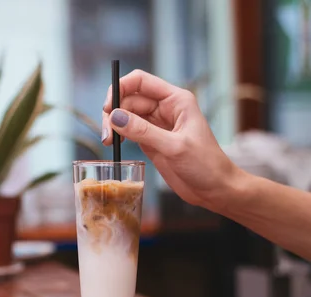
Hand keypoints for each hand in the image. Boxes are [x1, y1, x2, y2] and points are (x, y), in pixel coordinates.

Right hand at [101, 69, 241, 211]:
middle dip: (113, 112)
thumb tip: (114, 117)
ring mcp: (157, 125)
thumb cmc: (206, 165)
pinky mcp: (150, 141)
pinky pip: (129, 131)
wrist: (216, 189)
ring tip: (108, 142)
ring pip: (126, 115)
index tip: (108, 107)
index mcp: (176, 100)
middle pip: (129, 99)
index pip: (140, 81)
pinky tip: (115, 144)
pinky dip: (118, 135)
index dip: (120, 88)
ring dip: (113, 125)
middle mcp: (165, 108)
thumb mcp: (174, 146)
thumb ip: (143, 131)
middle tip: (106, 134)